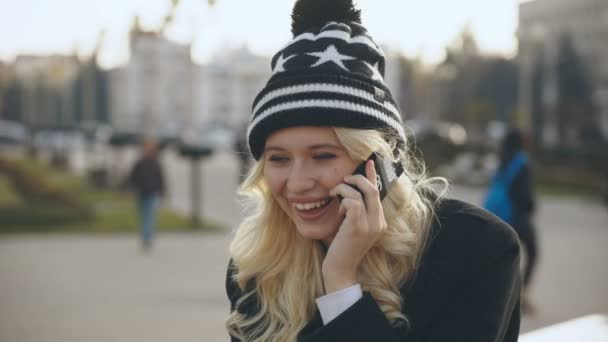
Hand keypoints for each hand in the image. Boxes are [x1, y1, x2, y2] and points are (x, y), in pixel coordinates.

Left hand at [323, 160, 386, 292]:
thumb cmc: (342, 247)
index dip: (373, 176)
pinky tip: (338, 212)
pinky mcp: (358, 227)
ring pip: (360, 194)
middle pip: (372, 190)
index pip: (378, 194)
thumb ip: (356, 211)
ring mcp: (370, 226)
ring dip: (344, 190)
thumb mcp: (352, 226)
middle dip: (358, 178)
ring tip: (334, 195)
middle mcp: (378, 223)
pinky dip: (343, 201)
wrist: (340, 269)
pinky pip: (352, 203)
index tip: (369, 162)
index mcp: (380, 222)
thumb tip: (349, 191)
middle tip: (345, 178)